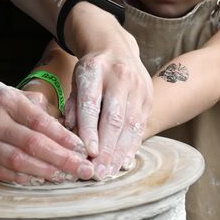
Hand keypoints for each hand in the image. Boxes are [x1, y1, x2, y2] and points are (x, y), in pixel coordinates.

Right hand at [0, 81, 93, 183]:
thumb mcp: (2, 90)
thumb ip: (31, 103)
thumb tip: (61, 120)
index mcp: (3, 99)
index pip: (39, 120)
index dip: (63, 136)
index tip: (82, 148)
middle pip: (33, 144)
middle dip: (63, 159)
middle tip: (85, 169)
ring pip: (20, 162)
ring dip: (47, 172)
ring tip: (68, 177)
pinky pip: (4, 174)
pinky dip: (25, 179)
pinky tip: (42, 181)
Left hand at [61, 7, 151, 178]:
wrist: (116, 46)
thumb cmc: (91, 70)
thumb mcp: (75, 81)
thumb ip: (73, 107)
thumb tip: (72, 138)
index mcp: (95, 70)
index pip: (92, 104)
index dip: (90, 131)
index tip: (88, 154)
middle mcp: (119, 77)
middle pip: (114, 118)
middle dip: (106, 149)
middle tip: (97, 172)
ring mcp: (138, 86)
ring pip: (130, 125)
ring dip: (120, 152)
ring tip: (109, 172)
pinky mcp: (148, 96)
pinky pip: (140, 125)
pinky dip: (132, 146)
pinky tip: (123, 162)